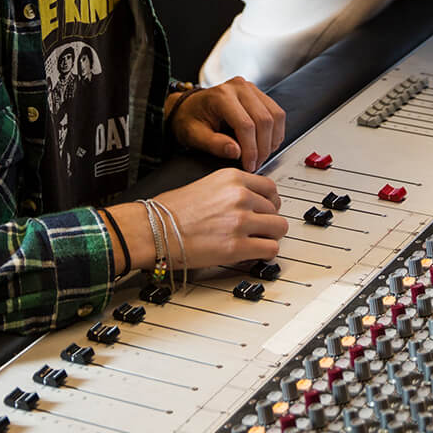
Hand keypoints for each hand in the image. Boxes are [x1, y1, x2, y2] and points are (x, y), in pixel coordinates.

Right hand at [109, 169, 287, 272]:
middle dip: (268, 220)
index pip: (271, 188)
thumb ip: (232, 189)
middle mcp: (240, 196)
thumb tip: (250, 200)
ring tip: (257, 241)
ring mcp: (241, 221)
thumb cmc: (170, 210)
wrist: (153, 229)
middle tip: (258, 229)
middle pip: (276, 209)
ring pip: (278, 228)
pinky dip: (265, 253)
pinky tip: (255, 253)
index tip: (265, 209)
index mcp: (233, 178)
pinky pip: (270, 249)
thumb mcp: (206, 184)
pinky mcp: (237, 247)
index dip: (269, 202)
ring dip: (269, 236)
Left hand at [168, 77, 285, 170]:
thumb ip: (214, 144)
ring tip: (262, 155)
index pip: (246, 124)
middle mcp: (239, 88)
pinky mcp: (258, 94)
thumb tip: (236, 152)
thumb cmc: (189, 120)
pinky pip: (276, 112)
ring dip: (273, 139)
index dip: (251, 149)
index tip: (249, 165)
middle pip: (264, 119)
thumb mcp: (194, 136)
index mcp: (221, 96)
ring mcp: (251, 89)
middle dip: (263, 147)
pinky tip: (266, 143)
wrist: (189, 108)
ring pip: (275, 115)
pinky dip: (276, 131)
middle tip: (256, 164)